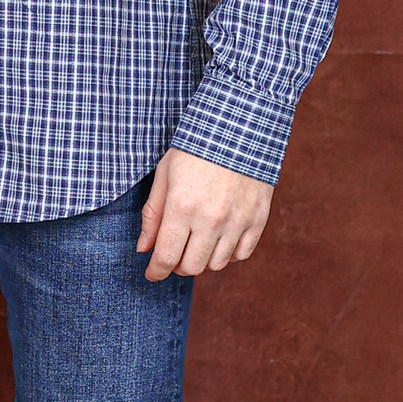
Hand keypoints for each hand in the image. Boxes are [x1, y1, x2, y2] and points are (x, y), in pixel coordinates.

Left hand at [136, 147, 271, 280]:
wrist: (240, 128)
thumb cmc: (195, 149)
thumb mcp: (165, 175)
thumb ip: (153, 214)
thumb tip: (144, 248)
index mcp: (182, 206)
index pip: (166, 257)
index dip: (156, 271)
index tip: (152, 273)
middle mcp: (211, 219)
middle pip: (191, 267)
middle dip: (177, 266)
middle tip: (174, 253)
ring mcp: (237, 221)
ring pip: (216, 265)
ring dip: (203, 259)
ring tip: (198, 241)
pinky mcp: (258, 219)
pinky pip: (241, 254)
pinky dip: (228, 253)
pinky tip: (220, 238)